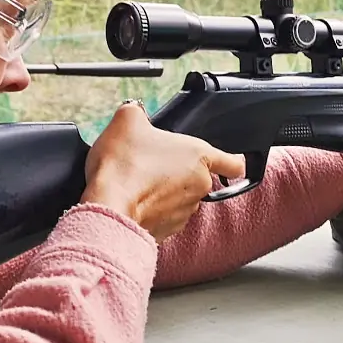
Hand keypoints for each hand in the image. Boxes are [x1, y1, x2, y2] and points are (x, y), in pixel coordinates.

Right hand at [81, 101, 245, 241]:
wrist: (108, 206)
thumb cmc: (124, 165)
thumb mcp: (126, 121)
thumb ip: (136, 111)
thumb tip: (133, 112)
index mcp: (199, 156)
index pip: (234, 162)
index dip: (231, 159)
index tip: (226, 160)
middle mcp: (198, 186)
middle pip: (198, 176)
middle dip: (178, 170)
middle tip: (153, 161)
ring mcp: (184, 212)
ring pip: (181, 197)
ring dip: (165, 190)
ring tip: (138, 180)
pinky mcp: (167, 231)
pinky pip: (164, 216)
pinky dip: (152, 208)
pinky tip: (133, 199)